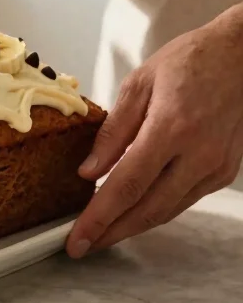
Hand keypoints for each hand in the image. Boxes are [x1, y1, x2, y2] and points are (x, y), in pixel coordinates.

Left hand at [67, 9, 242, 257]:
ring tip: (101, 234)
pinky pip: (184, 199)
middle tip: (81, 246)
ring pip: (168, 210)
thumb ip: (113, 130)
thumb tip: (89, 172)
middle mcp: (198, 155)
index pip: (127, 186)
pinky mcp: (225, 171)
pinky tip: (135, 211)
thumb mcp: (140, 82)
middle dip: (111, 233)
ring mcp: (216, 167)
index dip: (99, 218)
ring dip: (133, 226)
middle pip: (148, 209)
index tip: (76, 238)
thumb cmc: (190, 61)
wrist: (241, 56)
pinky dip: (157, 209)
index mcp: (172, 128)